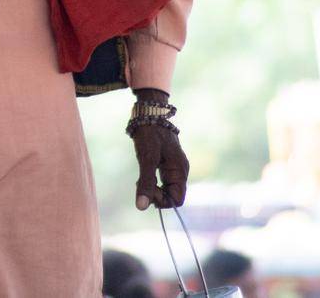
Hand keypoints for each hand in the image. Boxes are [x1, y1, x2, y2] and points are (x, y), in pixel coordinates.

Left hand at [130, 88, 188, 210]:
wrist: (149, 113)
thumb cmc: (150, 133)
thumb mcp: (147, 158)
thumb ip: (146, 183)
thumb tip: (142, 207)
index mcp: (180, 171)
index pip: (177, 200)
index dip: (162, 201)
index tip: (147, 190)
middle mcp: (179, 171)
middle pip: (170, 196)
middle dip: (155, 195)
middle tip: (140, 183)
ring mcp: (172, 168)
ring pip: (164, 189)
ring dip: (151, 189)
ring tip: (139, 179)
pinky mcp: (165, 164)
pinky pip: (160, 182)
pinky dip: (150, 182)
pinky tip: (141, 175)